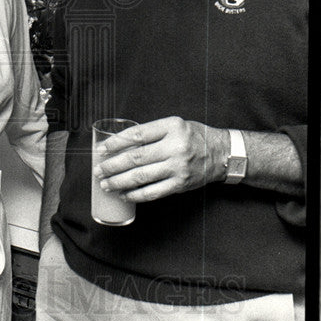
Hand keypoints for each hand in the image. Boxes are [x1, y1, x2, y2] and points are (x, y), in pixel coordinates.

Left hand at [94, 117, 227, 202]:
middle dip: (113, 165)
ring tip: (106, 184)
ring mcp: (177, 167)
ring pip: (141, 177)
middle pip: (136, 157)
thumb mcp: (174, 125)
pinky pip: (153, 192)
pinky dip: (135, 195)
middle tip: (98, 170)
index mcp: (171, 127)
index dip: (116, 142)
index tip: (102, 149)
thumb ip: (151, 132)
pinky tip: (124, 194)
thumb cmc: (194, 137)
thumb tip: (119, 143)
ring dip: (119, 182)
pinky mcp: (180, 184)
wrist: (221, 154)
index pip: (137, 134)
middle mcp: (174, 147)